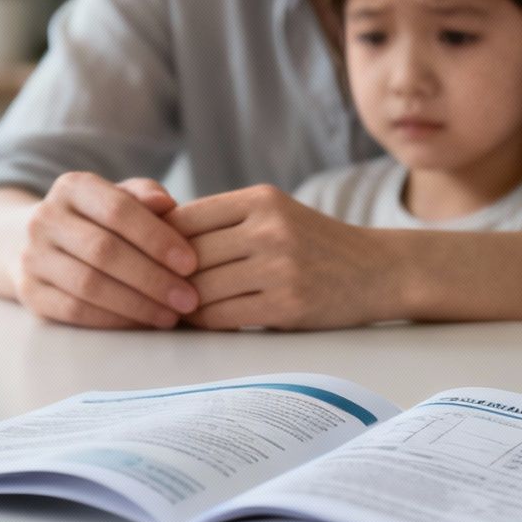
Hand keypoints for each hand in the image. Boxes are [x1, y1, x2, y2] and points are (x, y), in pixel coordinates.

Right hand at [15, 173, 201, 329]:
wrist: (43, 242)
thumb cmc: (99, 220)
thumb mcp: (121, 198)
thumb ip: (145, 196)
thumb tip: (166, 204)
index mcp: (72, 187)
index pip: (118, 209)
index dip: (157, 238)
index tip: (190, 263)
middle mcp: (45, 217)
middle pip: (104, 250)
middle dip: (152, 278)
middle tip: (188, 299)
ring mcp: (31, 255)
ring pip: (88, 285)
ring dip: (136, 304)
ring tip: (170, 316)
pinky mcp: (28, 291)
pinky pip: (73, 311)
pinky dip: (112, 320)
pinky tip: (140, 323)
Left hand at [165, 185, 398, 329]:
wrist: (377, 270)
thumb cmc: (313, 243)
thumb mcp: (274, 213)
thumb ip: (225, 221)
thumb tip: (153, 238)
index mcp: (260, 199)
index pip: (186, 217)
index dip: (157, 242)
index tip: (144, 259)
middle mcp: (269, 228)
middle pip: (189, 256)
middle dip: (163, 277)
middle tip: (144, 292)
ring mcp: (279, 267)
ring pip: (202, 289)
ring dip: (180, 303)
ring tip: (167, 308)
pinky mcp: (287, 304)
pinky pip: (224, 316)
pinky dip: (204, 322)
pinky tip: (199, 322)